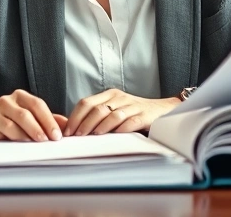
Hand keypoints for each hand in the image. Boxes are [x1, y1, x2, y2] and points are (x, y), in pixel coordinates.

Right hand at [0, 89, 67, 141]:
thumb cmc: (8, 116)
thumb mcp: (28, 114)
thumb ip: (47, 119)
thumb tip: (67, 126)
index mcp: (21, 97)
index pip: (38, 105)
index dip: (48, 120)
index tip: (58, 135)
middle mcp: (8, 101)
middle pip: (25, 114)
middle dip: (39, 128)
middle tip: (48, 140)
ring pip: (12, 123)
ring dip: (26, 135)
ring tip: (35, 144)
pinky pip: (0, 131)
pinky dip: (11, 138)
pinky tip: (18, 144)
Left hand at [65, 88, 180, 136]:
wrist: (162, 110)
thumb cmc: (134, 113)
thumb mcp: (115, 109)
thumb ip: (98, 115)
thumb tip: (74, 129)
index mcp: (109, 95)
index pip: (86, 102)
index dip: (75, 117)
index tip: (67, 131)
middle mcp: (119, 98)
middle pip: (97, 109)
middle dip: (84, 123)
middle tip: (76, 136)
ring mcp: (132, 106)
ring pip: (112, 115)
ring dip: (99, 127)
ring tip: (92, 136)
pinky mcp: (144, 115)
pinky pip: (130, 122)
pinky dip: (121, 129)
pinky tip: (114, 136)